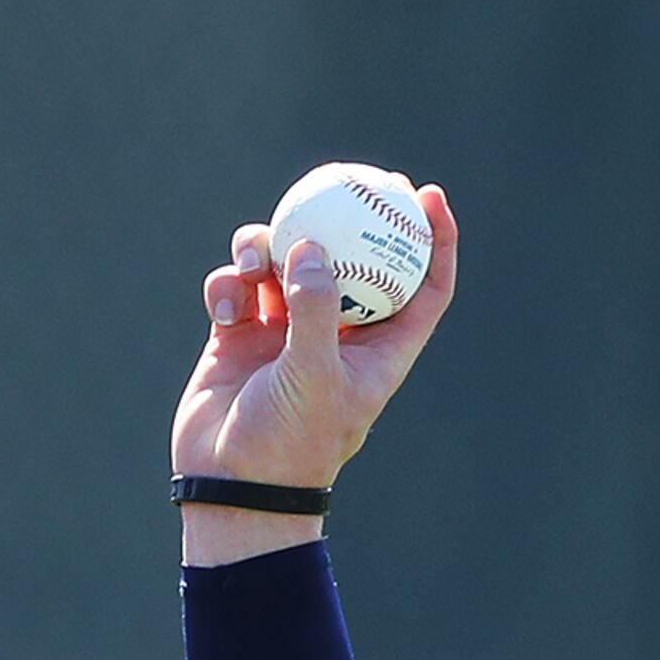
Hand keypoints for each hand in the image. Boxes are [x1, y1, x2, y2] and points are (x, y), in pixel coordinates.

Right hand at [172, 182, 459, 561]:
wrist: (231, 483)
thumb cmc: (289, 442)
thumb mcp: (311, 376)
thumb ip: (314, 311)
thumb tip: (313, 248)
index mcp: (380, 352)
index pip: (423, 289)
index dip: (434, 243)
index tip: (430, 198)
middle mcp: (338, 336)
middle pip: (354, 262)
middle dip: (351, 218)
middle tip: (348, 177)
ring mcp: (287, 332)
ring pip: (285, 263)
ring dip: (266, 247)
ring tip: (255, 259)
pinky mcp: (240, 333)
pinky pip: (237, 286)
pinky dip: (228, 285)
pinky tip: (225, 310)